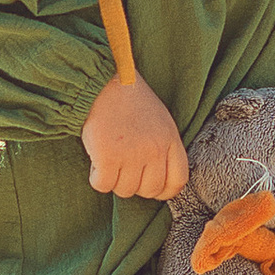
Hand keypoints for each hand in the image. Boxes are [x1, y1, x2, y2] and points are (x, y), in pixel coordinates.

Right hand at [82, 75, 187, 200]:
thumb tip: (160, 184)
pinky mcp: (107, 158)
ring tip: (110, 159)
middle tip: (124, 169)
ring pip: (125, 190)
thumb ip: (165, 150)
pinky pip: (103, 185)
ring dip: (115, 180)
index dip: (164, 191)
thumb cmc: (131, 102)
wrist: (104, 84)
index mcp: (170, 140)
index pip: (177, 182)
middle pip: (150, 190)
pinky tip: (97, 162)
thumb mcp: (161, 122)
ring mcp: (131, 155)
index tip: (151, 188)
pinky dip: (97, 178)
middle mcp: (154, 150)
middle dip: (136, 185)